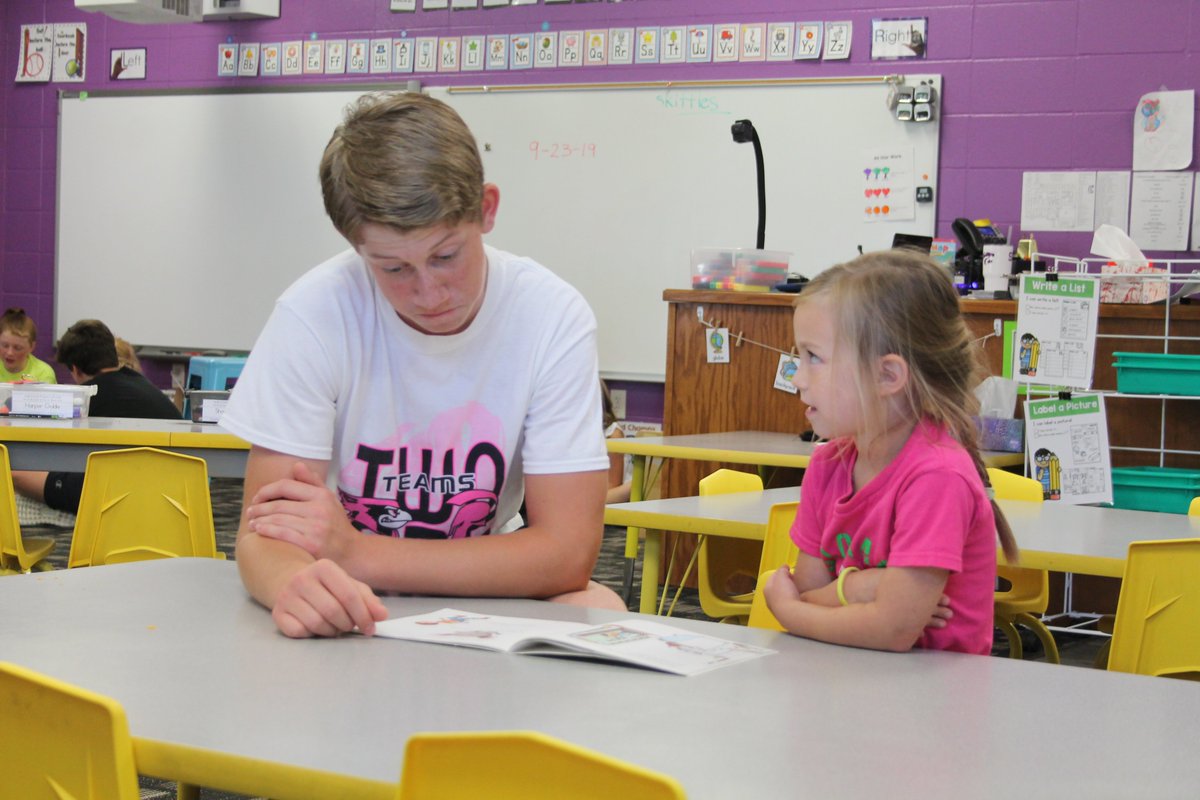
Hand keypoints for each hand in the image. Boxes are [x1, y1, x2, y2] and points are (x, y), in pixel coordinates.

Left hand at [247, 461, 352, 561]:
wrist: (353, 552)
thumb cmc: (337, 525)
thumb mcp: (330, 500)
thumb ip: (313, 482)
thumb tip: (296, 465)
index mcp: (322, 495)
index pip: (286, 485)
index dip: (267, 490)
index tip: (257, 497)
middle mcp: (319, 509)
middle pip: (279, 504)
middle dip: (259, 507)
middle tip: (249, 512)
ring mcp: (316, 527)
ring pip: (278, 519)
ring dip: (260, 520)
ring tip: (252, 522)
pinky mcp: (311, 544)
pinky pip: (282, 534)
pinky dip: (267, 530)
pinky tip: (259, 530)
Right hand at [272, 559, 387, 637]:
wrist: (291, 582)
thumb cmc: (327, 586)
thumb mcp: (349, 585)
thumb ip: (368, 599)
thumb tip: (382, 615)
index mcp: (324, 567)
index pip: (349, 595)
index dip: (363, 615)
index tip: (370, 628)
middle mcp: (302, 578)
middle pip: (333, 611)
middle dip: (347, 624)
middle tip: (350, 626)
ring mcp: (286, 596)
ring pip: (317, 624)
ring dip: (332, 631)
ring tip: (335, 626)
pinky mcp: (277, 613)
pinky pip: (300, 632)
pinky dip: (312, 635)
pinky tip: (316, 628)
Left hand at [763, 565, 801, 611]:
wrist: (790, 614)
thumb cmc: (784, 594)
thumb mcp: (782, 577)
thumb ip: (782, 570)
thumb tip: (784, 567)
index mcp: (767, 588)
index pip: (773, 577)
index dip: (781, 571)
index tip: (789, 568)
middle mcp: (769, 599)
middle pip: (777, 586)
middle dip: (784, 581)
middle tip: (793, 578)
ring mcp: (776, 608)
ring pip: (781, 596)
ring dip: (787, 590)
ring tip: (796, 587)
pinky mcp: (784, 614)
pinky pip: (787, 603)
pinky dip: (790, 598)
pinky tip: (797, 598)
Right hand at [837, 569, 951, 626]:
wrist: (842, 599)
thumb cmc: (861, 583)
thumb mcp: (881, 574)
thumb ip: (897, 572)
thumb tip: (915, 565)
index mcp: (901, 594)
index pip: (925, 597)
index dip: (937, 599)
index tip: (947, 599)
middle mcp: (900, 607)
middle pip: (924, 611)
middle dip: (938, 612)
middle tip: (950, 612)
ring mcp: (894, 618)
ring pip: (918, 622)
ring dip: (932, 622)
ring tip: (943, 623)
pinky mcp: (887, 625)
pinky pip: (905, 629)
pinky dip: (916, 630)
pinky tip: (924, 633)